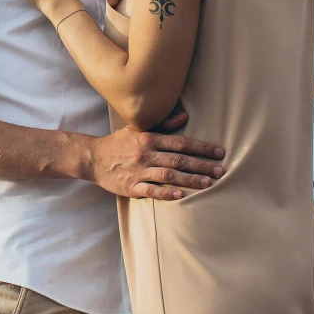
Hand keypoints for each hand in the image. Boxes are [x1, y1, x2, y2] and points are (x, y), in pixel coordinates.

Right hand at [88, 123, 223, 200]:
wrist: (92, 158)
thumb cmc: (118, 143)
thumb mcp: (138, 128)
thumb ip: (163, 124)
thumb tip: (185, 117)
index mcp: (149, 138)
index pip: (181, 142)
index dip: (201, 148)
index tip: (219, 153)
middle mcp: (146, 154)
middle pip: (179, 160)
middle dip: (201, 165)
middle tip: (221, 171)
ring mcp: (139, 171)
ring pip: (169, 176)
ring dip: (190, 180)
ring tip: (208, 184)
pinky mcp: (131, 187)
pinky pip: (151, 191)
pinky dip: (166, 193)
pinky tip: (181, 196)